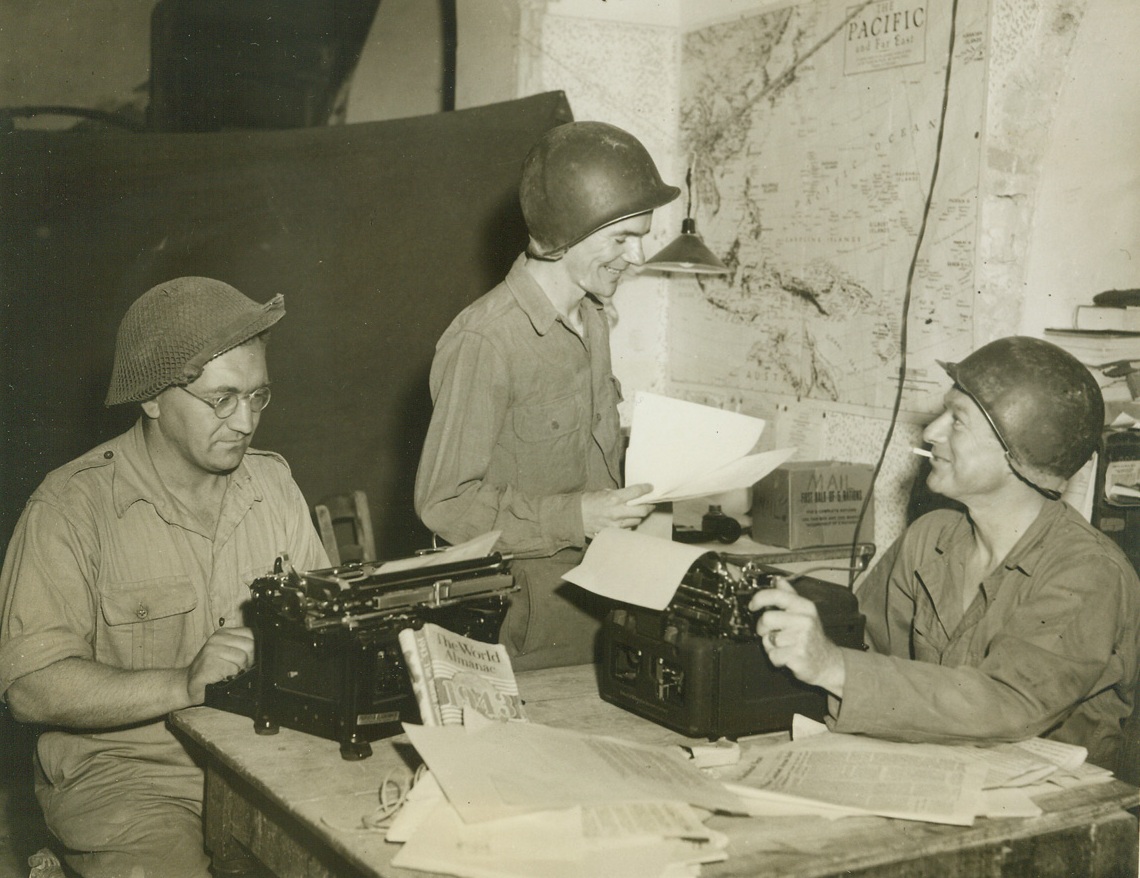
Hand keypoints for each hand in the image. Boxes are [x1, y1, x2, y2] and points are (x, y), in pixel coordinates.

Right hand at [185, 626, 255, 704]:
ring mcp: (212, 649)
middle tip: (238, 669)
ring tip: (228, 673)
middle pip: (250, 646)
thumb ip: (242, 647)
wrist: (187, 684)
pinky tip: (222, 677)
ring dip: (239, 670)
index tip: (249, 659)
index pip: (252, 633)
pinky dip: (231, 676)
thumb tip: (262, 652)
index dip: (256, 649)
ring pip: (243, 658)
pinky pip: (233, 669)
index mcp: (224, 633)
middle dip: (249, 661)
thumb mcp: (227, 653)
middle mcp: (218, 638)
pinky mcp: (209, 662)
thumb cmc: (210, 670)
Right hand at [581, 483, 653, 538]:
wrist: (573, 518)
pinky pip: (628, 529)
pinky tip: (628, 520)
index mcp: (614, 498)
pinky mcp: (613, 533)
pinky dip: (630, 524)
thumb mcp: (601, 492)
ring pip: (637, 521)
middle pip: (642, 510)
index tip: (650, 487)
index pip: (636, 492)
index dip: (646, 489)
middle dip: (649, 506)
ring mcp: (616, 524)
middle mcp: (617, 512)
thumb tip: (628, 495)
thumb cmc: (586, 502)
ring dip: (640, 516)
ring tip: (639, 512)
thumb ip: (616, 494)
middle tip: (650, 503)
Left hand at [749, 579, 845, 696]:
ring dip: (770, 646)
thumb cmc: (811, 635)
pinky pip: (773, 656)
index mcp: (805, 607)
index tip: (752, 605)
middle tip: (770, 632)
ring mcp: (802, 639)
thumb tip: (777, 580)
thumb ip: (789, 595)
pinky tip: (787, 656)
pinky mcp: (798, 657)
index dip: (760, 598)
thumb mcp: (804, 612)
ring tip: (783, 646)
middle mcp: (805, 621)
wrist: (827, 661)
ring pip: (768, 639)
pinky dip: (776, 659)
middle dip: (762, 628)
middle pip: (767, 618)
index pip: (777, 595)